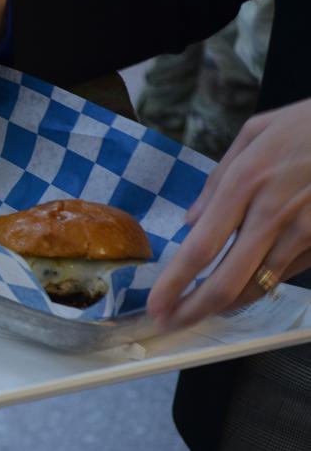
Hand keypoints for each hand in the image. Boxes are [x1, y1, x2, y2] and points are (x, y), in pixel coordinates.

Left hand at [148, 98, 310, 329]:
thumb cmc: (310, 125)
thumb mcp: (256, 133)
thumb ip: (217, 179)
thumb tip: (190, 220)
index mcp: (245, 182)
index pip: (200, 247)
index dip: (174, 283)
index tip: (155, 305)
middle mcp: (271, 213)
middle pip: (227, 281)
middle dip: (193, 311)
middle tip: (170, 325)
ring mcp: (303, 232)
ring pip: (257, 287)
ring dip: (223, 307)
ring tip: (197, 314)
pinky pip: (284, 276)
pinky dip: (258, 289)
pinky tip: (238, 292)